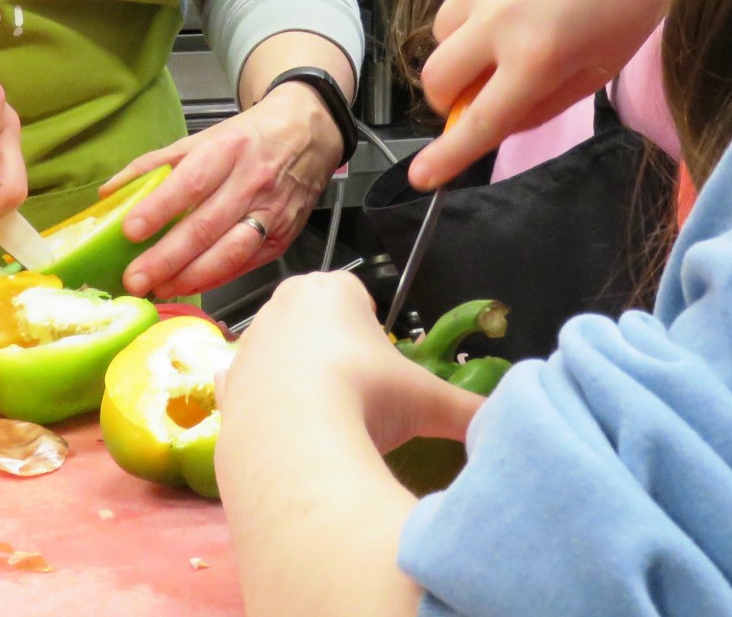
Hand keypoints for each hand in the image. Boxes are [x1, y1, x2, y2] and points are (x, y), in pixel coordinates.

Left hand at [101, 81, 341, 296]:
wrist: (308, 133)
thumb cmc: (249, 137)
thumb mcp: (202, 137)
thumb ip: (155, 164)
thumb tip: (110, 192)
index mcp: (228, 149)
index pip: (191, 182)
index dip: (160, 208)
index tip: (130, 230)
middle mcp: (252, 181)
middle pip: (206, 225)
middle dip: (166, 257)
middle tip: (135, 278)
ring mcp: (272, 212)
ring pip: (230, 251)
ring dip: (191, 276)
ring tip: (159, 288)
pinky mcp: (283, 236)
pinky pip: (247, 263)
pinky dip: (217, 277)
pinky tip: (190, 285)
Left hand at [217, 271, 483, 458]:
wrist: (292, 444)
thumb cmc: (364, 399)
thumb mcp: (428, 401)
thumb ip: (469, 409)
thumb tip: (505, 423)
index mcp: (333, 287)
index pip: (358, 295)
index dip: (375, 334)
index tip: (384, 369)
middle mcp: (283, 303)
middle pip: (318, 321)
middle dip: (338, 352)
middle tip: (361, 397)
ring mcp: (249, 342)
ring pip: (283, 353)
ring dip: (302, 379)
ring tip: (328, 422)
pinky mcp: (226, 381)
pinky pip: (249, 386)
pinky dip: (266, 404)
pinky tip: (287, 431)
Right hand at [416, 0, 731, 189]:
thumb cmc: (626, 9)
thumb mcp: (592, 74)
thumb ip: (537, 107)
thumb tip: (485, 121)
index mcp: (536, 59)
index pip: (479, 120)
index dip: (448, 155)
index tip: (421, 177)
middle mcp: (499, 19)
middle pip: (436, 77)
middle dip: (449, 95)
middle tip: (479, 88)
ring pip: (440, 33)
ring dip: (463, 44)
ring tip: (512, 23)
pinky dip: (473, 1)